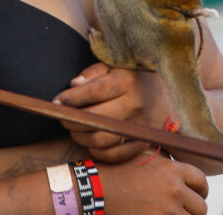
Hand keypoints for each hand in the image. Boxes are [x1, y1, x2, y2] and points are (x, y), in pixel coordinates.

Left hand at [53, 63, 167, 162]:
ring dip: (81, 137)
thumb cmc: (133, 78)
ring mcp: (140, 127)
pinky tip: (90, 142)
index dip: (71, 98)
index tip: (57, 101)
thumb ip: (93, 73)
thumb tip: (73, 85)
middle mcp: (136, 105)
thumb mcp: (115, 67)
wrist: (166, 96)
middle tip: (63, 118)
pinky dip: (97, 151)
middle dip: (72, 120)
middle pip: (95, 118)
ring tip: (75, 130)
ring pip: (101, 139)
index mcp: (128, 82)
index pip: (94, 91)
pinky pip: (114, 155)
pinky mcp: (143, 144)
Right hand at [98, 154, 208, 214]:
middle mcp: (174, 189)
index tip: (197, 196)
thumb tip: (181, 170)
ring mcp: (167, 210)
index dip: (201, 190)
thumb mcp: (144, 156)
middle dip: (194, 210)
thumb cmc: (118, 170)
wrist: (97, 189)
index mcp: (172, 170)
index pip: (201, 181)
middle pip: (200, 206)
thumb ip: (166, 162)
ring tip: (172, 214)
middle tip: (185, 211)